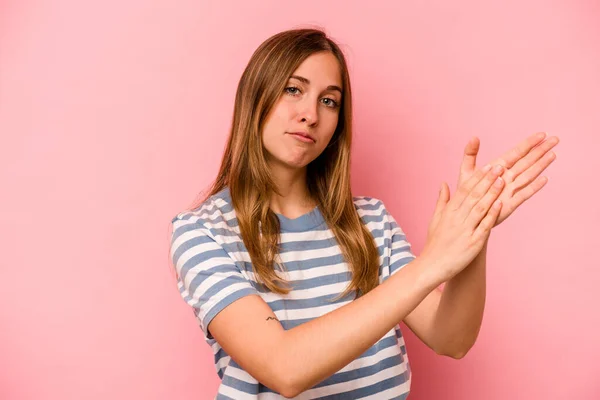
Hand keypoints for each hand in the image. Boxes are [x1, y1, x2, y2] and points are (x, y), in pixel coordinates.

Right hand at [422, 163, 504, 283]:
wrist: (432, 266)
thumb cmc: (435, 243)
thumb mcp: (435, 219)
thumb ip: (442, 201)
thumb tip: (443, 183)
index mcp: (449, 212)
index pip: (464, 190)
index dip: (477, 177)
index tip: (488, 166)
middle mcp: (456, 218)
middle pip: (473, 195)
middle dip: (487, 180)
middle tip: (500, 166)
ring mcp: (465, 230)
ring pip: (480, 207)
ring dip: (492, 193)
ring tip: (502, 180)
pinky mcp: (473, 243)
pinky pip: (484, 226)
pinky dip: (492, 214)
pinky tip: (501, 204)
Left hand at [457, 132, 558, 225]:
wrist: (466, 214)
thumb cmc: (466, 192)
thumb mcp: (466, 171)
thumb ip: (470, 154)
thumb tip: (474, 137)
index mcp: (498, 167)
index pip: (516, 153)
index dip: (529, 144)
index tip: (542, 134)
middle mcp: (507, 177)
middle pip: (527, 161)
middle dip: (540, 150)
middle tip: (555, 139)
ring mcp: (510, 189)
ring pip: (528, 174)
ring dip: (541, 165)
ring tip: (553, 154)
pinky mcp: (510, 203)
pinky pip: (524, 194)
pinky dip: (534, 187)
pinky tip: (545, 179)